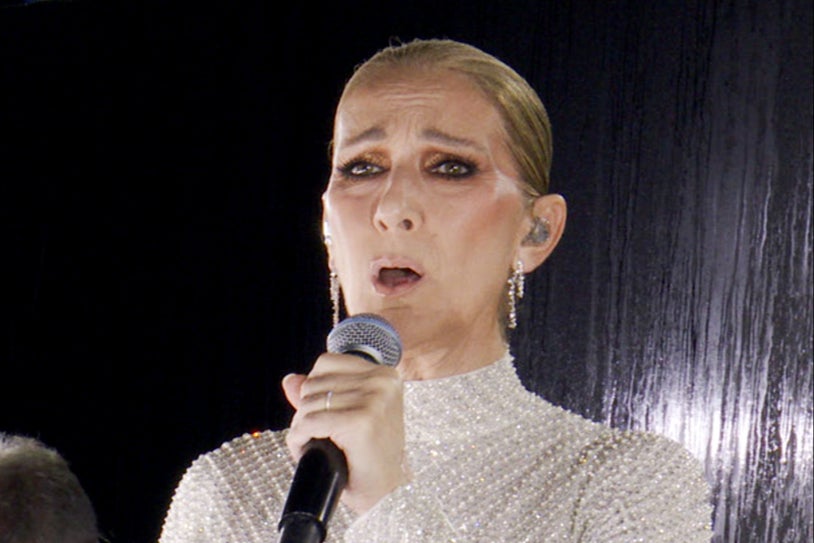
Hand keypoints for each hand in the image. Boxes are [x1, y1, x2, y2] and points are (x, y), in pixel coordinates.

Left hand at [282, 352, 409, 513]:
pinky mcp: (360, 422)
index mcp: (384, 374)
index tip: (324, 413)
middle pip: (314, 383)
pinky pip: (309, 423)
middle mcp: (382, 381)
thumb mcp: (348, 415)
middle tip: (319, 434)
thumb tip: (290, 380)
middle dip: (306, 410)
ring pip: (308, 403)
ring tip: (316, 443)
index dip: (314, 390)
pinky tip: (309, 449)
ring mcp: (373, 400)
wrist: (386, 492)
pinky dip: (300, 438)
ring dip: (302, 427)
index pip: (326, 363)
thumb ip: (321, 393)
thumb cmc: (369, 456)